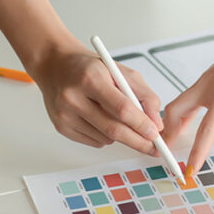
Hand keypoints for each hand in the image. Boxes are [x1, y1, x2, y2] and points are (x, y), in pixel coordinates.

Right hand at [30, 40, 162, 152]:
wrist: (57, 66)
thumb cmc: (91, 68)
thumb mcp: (121, 72)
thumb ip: (144, 95)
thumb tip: (155, 123)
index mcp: (91, 78)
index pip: (121, 108)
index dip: (141, 123)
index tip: (155, 133)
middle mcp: (74, 97)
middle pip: (113, 128)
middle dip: (137, 141)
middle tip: (153, 147)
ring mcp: (65, 115)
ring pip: (105, 138)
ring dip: (122, 135)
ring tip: (119, 118)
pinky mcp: (61, 128)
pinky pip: (94, 142)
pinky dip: (107, 137)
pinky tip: (103, 120)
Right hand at [162, 32, 213, 176]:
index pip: (204, 132)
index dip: (196, 154)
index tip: (189, 171)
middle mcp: (209, 86)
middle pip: (176, 111)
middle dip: (169, 132)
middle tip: (168, 151)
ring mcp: (208, 79)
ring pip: (181, 102)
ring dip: (175, 121)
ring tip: (175, 139)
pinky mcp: (212, 75)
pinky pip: (191, 95)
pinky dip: (185, 110)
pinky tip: (191, 118)